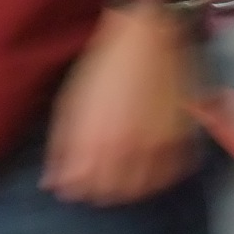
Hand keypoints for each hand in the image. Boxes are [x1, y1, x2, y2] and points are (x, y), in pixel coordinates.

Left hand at [43, 0, 196, 205]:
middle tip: (99, 176)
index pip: (83, 189)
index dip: (76, 188)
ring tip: (124, 172)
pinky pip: (171, 174)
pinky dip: (160, 175)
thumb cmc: (102, 69)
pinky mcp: (181, 140)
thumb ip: (61, 148)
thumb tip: (52, 184)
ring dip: (131, 187)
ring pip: (143, 190)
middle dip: (102, 189)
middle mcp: (127, 151)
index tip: (74, 182)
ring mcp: (158, 147)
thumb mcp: (70, 104)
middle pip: (112, 195)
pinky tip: (150, 164)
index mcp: (95, 142)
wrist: (145, 39)